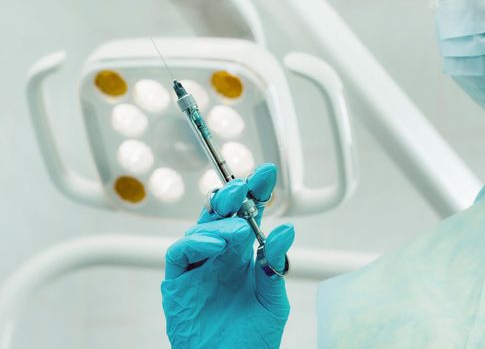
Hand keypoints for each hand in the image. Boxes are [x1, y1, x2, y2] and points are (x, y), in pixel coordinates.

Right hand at [161, 163, 294, 348]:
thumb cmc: (252, 337)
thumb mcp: (272, 300)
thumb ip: (275, 266)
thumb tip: (284, 231)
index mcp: (243, 256)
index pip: (247, 216)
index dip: (255, 193)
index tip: (267, 174)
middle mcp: (220, 255)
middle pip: (221, 214)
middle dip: (232, 195)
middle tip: (245, 187)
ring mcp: (198, 266)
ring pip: (200, 227)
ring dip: (220, 222)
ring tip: (240, 230)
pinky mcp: (178, 281)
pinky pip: (180, 252)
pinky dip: (196, 242)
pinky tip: (215, 244)